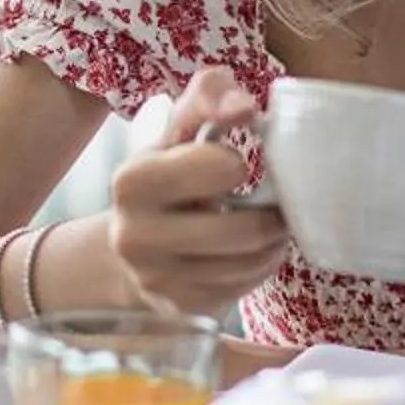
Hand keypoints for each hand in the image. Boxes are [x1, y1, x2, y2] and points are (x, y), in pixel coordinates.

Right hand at [108, 68, 290, 318]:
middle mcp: (135, 237)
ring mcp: (156, 281)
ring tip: (266, 224)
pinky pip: (244, 287)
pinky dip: (260, 266)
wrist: (133, 243)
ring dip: (272, 241)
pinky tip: (249, 251)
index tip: (228, 164)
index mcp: (132, 181)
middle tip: (271, 202)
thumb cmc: (168, 172)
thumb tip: (244, 107)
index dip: (233, 164)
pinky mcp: (181, 309)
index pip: (219, 167)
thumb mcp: (180, 125)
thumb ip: (210, 95)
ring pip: (250, 262)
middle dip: (271, 214)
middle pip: (244, 230)